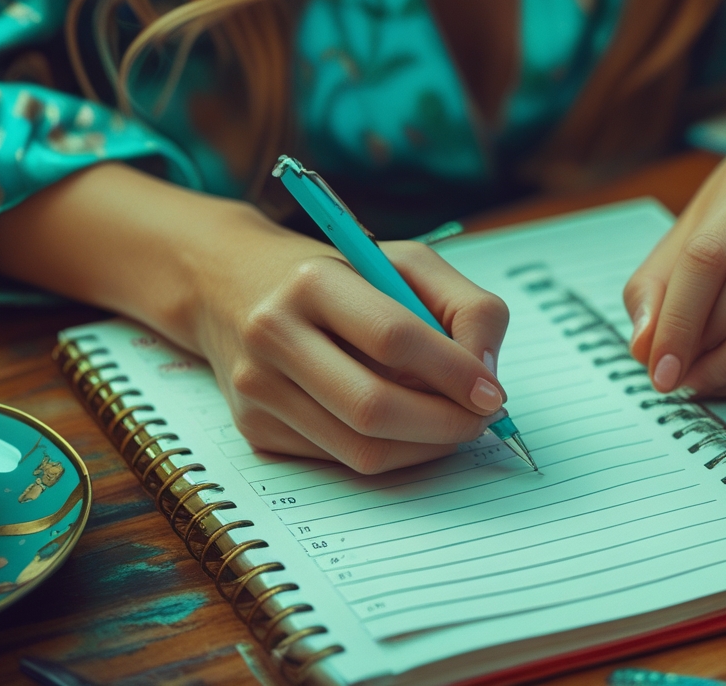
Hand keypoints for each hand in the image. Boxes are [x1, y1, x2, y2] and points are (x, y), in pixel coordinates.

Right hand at [191, 224, 509, 473]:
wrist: (233, 284)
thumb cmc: (342, 275)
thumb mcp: (408, 264)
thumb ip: (468, 308)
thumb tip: (487, 375)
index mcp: (313, 281)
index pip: (394, 337)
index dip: (453, 372)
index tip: (492, 393)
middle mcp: (273, 333)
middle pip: (374, 407)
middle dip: (445, 424)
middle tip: (480, 421)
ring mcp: (256, 387)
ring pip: (361, 449)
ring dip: (425, 448)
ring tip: (452, 424)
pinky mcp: (254, 427)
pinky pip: (341, 461)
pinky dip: (391, 453)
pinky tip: (406, 426)